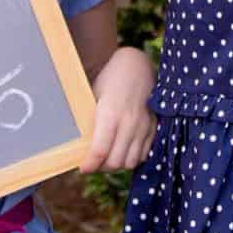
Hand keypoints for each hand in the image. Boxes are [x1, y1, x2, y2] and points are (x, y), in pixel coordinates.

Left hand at [79, 47, 156, 172]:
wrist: (137, 65)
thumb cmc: (110, 79)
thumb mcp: (94, 95)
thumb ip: (89, 120)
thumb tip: (78, 144)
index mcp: (110, 113)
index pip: (99, 151)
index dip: (89, 164)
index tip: (83, 167)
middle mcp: (129, 123)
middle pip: (115, 162)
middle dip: (102, 167)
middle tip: (94, 162)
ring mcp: (144, 126)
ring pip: (131, 162)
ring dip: (118, 164)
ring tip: (108, 157)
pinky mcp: (154, 127)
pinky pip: (144, 154)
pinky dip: (133, 157)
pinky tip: (124, 149)